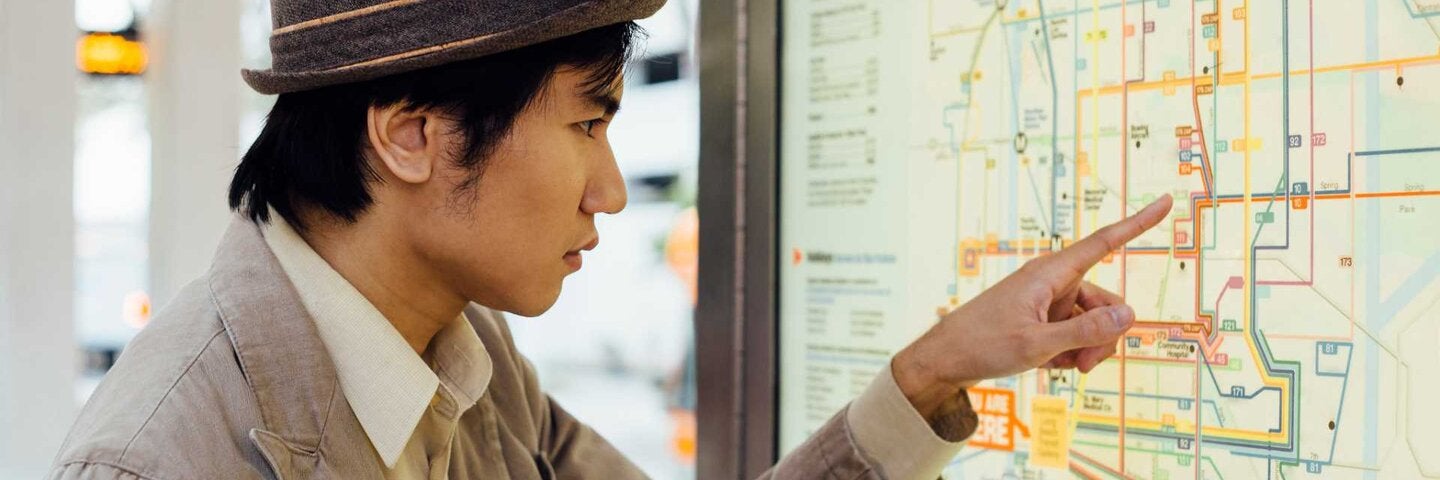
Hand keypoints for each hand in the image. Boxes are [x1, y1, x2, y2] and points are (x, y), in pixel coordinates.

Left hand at [892, 194, 1172, 418]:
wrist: (946, 359)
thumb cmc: (983, 345)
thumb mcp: (1037, 345)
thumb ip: (1085, 332)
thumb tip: (1129, 314)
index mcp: (1051, 273)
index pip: (1103, 243)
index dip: (1137, 224)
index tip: (1165, 202)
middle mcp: (1054, 281)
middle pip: (1107, 302)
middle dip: (1105, 336)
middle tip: (1085, 366)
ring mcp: (1049, 301)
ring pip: (1094, 323)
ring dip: (1087, 349)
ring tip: (1064, 368)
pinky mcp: (1044, 318)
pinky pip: (1076, 334)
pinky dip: (1070, 352)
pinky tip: (1049, 364)